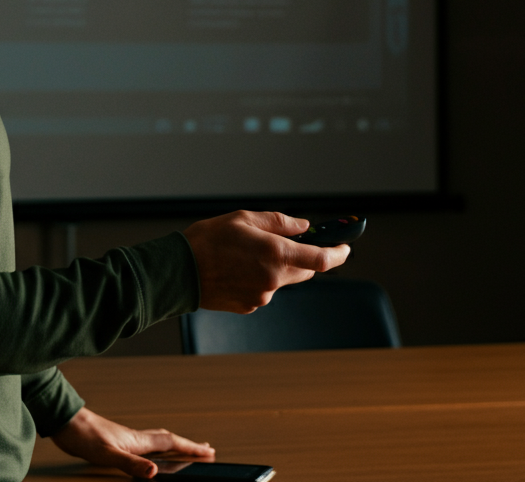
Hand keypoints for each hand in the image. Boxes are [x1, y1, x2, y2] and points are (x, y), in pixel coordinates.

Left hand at [51, 406, 214, 477]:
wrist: (66, 422)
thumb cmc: (84, 436)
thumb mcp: (108, 454)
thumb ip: (131, 463)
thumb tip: (154, 471)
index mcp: (138, 441)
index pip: (171, 443)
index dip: (190, 447)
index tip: (209, 451)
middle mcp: (136, 438)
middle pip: (169, 440)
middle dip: (188, 445)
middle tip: (206, 449)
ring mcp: (127, 440)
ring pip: (158, 442)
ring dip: (174, 445)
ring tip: (185, 449)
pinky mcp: (117, 443)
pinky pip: (145, 446)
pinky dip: (156, 450)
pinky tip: (149, 455)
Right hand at [183, 209, 349, 313]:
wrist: (179, 271)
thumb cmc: (208, 240)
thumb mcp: (244, 218)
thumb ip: (279, 222)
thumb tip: (303, 227)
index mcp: (275, 253)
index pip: (321, 259)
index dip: (338, 253)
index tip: (346, 247)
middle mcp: (273, 279)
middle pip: (305, 270)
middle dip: (304, 256)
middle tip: (290, 242)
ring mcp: (262, 296)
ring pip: (282, 280)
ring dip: (276, 266)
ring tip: (246, 252)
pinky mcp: (250, 306)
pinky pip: (264, 290)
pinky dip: (259, 278)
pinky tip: (237, 267)